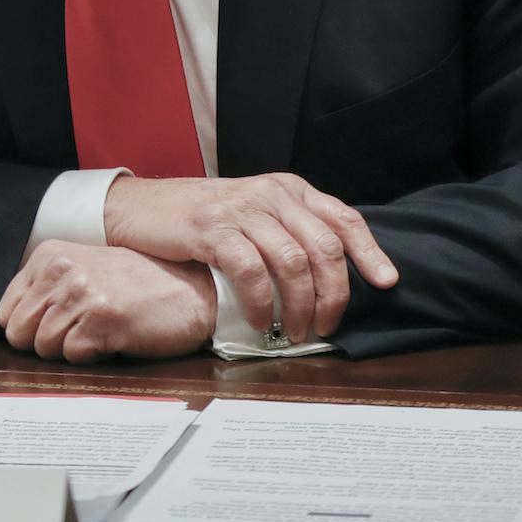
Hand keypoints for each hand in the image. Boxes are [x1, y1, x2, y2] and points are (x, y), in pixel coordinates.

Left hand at [0, 241, 216, 362]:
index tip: (54, 327)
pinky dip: (91, 356)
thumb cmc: (138, 285)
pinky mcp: (101, 319)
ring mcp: (80, 294)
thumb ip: (46, 290)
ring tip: (99, 331)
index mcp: (49, 256)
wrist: (192, 290)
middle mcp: (60, 271)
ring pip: (44, 347)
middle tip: (78, 333)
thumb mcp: (83, 271)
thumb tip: (12, 326)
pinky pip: (72, 356)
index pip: (6, 312)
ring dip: (70, 350)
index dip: (29, 328)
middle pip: (18, 333)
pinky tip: (112, 338)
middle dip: (44, 343)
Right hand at [102, 173, 398, 343]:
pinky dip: (260, 303)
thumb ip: (287, 231)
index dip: (370, 253)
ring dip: (298, 307)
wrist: (136, 207)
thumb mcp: (250, 214)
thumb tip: (328, 277)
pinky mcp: (211, 229)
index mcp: (286, 189)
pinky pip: (251, 272)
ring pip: (292, 263)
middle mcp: (269, 194)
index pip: (343, 219)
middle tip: (323, 328)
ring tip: (292, 332)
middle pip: (323, 248)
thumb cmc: (196, 219)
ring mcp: (240, 210)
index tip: (385, 284)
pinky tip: (258, 321)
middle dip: (333, 296)